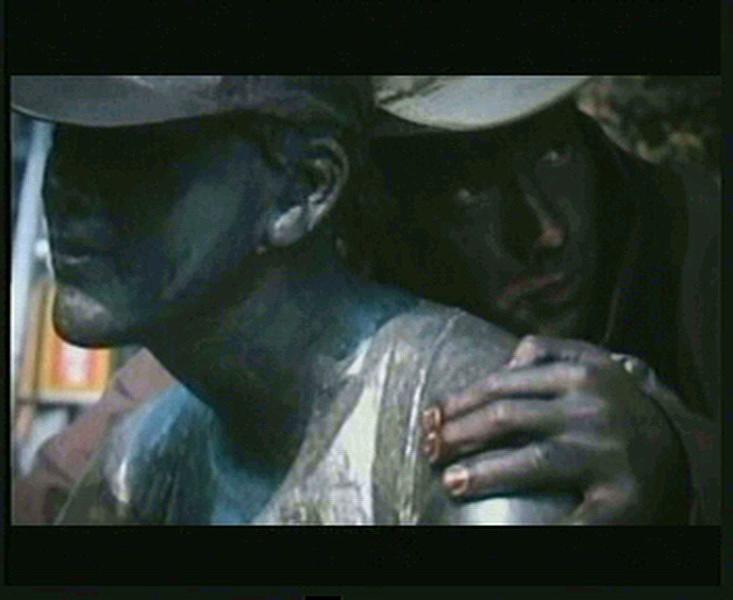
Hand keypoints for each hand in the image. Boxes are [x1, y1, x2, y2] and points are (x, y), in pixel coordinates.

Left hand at [421, 335, 687, 523]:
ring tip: (452, 481)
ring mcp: (607, 453)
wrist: (679, 450)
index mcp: (580, 374)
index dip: (460, 401)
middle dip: (459, 433)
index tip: (432, 417)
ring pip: (533, 460)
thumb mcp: (590, 363)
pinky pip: (575, 518)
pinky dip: (543, 528)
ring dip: (485, 472)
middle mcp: (592, 409)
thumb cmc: (618, 405)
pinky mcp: (621, 497)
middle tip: (429, 448)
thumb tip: (503, 361)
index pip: (502, 385)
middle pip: (507, 418)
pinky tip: (507, 533)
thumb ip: (547, 352)